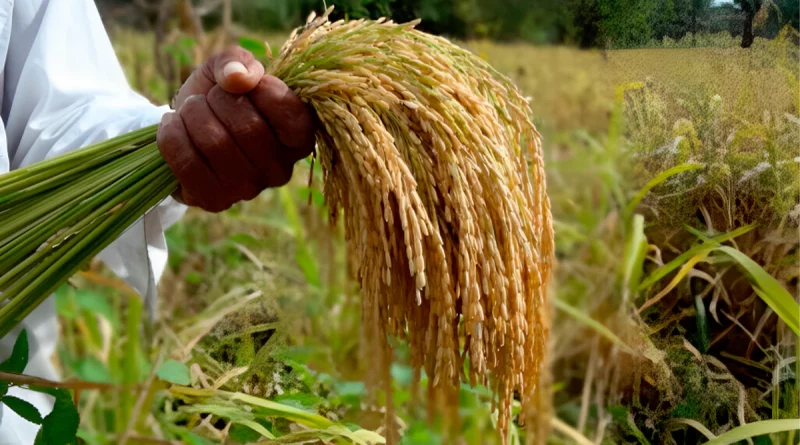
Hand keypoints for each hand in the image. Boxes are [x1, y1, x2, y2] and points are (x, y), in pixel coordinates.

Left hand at [157, 46, 315, 211]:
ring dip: (192, 115)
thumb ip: (238, 61)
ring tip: (189, 110)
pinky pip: (188, 163)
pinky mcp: (215, 201)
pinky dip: (172, 135)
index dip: (260, 88)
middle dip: (217, 100)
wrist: (184, 128)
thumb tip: (238, 78)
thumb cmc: (217, 97)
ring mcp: (249, 189)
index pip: (288, 111)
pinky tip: (172, 126)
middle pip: (248, 127)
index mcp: (298, 138)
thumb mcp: (230, 69)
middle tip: (207, 97)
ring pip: (215, 143)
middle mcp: (280, 170)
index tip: (240, 83)